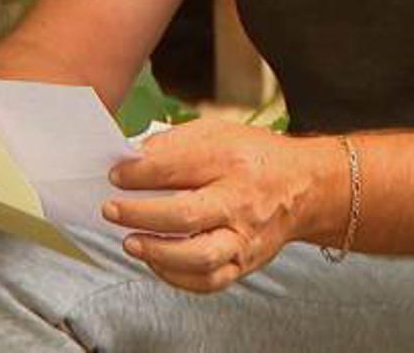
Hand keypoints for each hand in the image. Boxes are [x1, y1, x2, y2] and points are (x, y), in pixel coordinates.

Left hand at [104, 119, 340, 293]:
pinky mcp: (245, 262)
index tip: (115, 174)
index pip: (177, 166)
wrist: (302, 186)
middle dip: (141, 214)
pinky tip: (155, 261)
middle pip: (187, 215)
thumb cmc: (252, 157)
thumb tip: (132, 158)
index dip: (139, 173)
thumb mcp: (217, 132)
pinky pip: (209, 280)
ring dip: (158, 252)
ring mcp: (245, 236)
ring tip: (130, 242)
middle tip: (111, 209)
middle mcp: (241, 200)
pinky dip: (177, 276)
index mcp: (231, 160)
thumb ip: (174, 143)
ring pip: (200, 256)